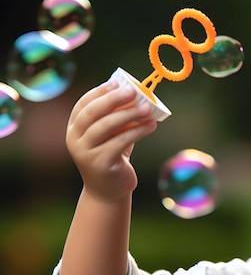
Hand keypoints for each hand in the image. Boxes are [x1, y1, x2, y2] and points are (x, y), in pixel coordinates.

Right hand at [66, 80, 156, 202]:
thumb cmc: (112, 157)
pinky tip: (151, 126)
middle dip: (113, 100)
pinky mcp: (100, 163)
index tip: (117, 83)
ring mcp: (85, 152)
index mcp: (74, 128)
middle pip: (92, 113)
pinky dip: (137, 131)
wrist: (107, 191)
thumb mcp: (112, 135)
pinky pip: (120, 142)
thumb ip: (117, 117)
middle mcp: (75, 139)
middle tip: (133, 91)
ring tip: (148, 109)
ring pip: (106, 126)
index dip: (99, 92)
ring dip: (129, 114)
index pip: (83, 104)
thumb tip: (136, 95)